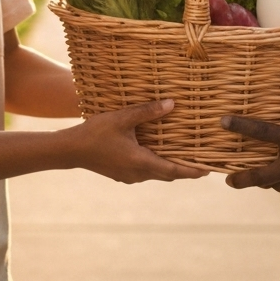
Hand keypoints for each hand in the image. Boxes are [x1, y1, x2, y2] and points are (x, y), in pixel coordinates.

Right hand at [64, 100, 208, 183]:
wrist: (70, 150)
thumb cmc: (96, 133)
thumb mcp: (122, 118)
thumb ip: (147, 111)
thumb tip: (172, 103)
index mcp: (141, 162)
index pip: (174, 170)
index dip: (192, 170)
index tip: (208, 171)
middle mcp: (138, 174)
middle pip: (168, 174)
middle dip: (185, 170)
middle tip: (202, 164)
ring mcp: (129, 176)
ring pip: (156, 174)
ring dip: (170, 167)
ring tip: (183, 157)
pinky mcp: (122, 175)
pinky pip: (145, 172)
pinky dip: (156, 165)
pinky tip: (156, 154)